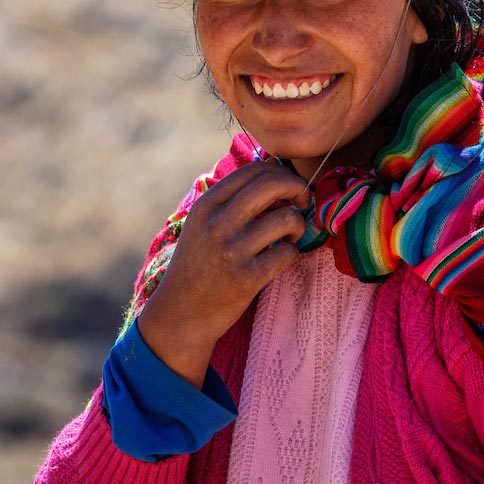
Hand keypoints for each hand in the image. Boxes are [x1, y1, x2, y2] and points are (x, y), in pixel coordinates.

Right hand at [137, 161, 309, 387]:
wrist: (180, 313)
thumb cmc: (197, 265)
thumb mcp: (201, 224)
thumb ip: (229, 199)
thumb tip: (273, 170)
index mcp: (206, 205)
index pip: (253, 170)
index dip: (280, 172)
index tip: (288, 186)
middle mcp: (218, 223)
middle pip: (272, 184)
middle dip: (298, 187)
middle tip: (303, 201)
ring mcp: (232, 250)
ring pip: (287, 218)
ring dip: (298, 224)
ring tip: (290, 236)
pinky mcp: (247, 278)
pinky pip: (288, 253)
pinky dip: (293, 253)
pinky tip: (283, 257)